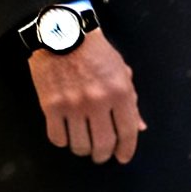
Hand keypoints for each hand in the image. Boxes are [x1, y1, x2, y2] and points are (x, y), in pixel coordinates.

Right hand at [28, 29, 143, 162]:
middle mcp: (97, 101)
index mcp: (120, 92)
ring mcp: (73, 105)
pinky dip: (64, 141)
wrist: (62, 34)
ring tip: (84, 145)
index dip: (127, 149)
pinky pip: (58, 137)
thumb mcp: (121, 72)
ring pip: (80, 145)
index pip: (127, 131)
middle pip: (103, 144)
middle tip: (101, 155)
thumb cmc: (96, 52)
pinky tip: (67, 134)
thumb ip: (131, 101)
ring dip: (84, 150)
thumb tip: (139, 127)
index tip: (123, 157)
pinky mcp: (51, 106)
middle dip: (104, 155)